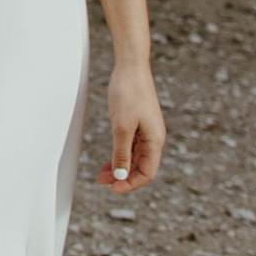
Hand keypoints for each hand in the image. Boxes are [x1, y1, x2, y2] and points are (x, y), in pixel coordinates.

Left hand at [96, 64, 164, 190]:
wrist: (130, 66)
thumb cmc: (128, 93)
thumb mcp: (121, 127)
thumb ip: (121, 152)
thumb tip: (121, 176)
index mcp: (155, 141)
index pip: (147, 173)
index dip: (130, 184)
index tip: (112, 188)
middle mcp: (154, 138)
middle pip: (141, 167)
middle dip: (122, 177)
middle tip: (101, 180)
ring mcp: (147, 130)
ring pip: (136, 157)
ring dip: (120, 166)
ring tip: (102, 172)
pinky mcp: (139, 123)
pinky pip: (132, 146)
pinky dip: (121, 154)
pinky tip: (110, 157)